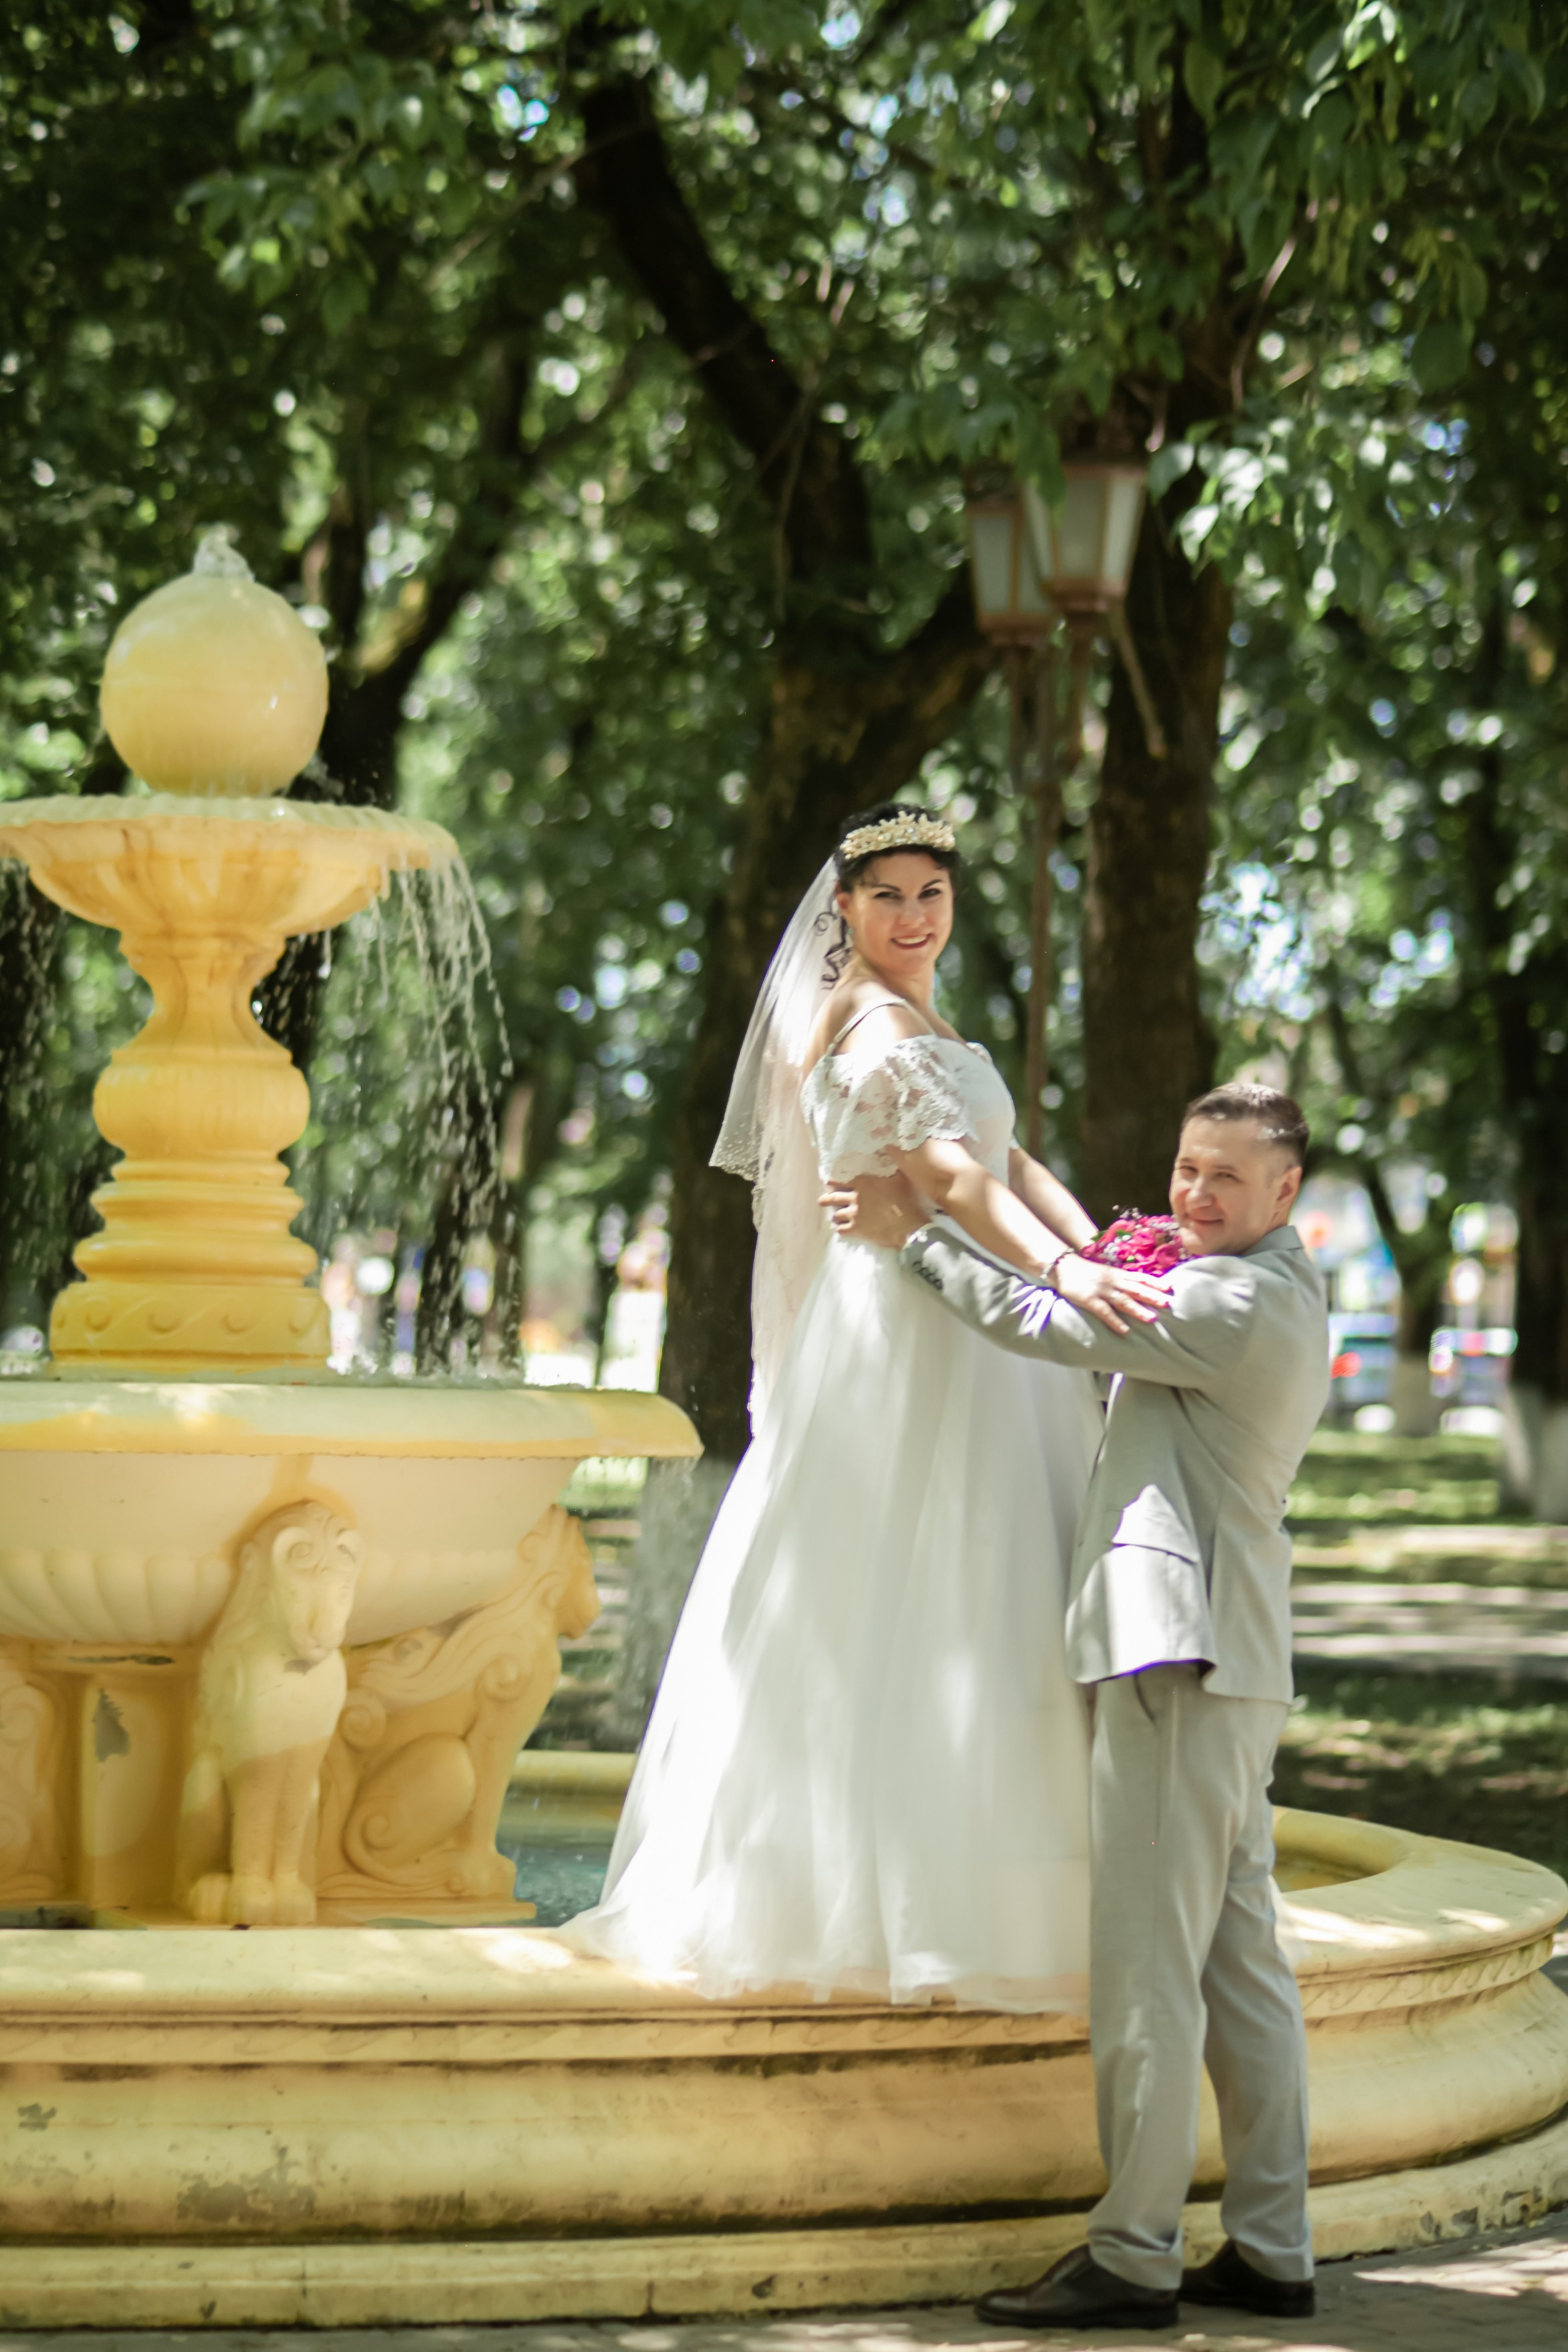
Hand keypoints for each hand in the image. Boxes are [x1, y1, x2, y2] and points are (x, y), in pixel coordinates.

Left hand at [821, 1172, 925, 1250]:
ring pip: (837, 1215)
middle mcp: (855, 1198)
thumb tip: (891, 1152)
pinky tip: (841, 1230)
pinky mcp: (856, 1229)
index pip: (843, 1180)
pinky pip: (842, 1229)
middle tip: (821, 1201)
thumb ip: (893, 1167)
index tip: (827, 1181)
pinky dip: (841, 1229)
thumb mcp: (900, 1179)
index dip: (833, 1181)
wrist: (907, 1225)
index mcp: (864, 1184)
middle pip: (834, 1198)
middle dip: (826, 1199)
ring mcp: (854, 1214)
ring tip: (835, 1218)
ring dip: (836, 1216)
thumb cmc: (905, 1201)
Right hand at [1051, 1253, 1172, 1335]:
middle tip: (1167, 1304)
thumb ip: (1120, 1278)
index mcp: (1117, 1274)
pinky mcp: (1089, 1300)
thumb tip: (1137, 1285)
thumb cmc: (1085, 1271)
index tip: (1170, 1287)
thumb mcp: (1106, 1272)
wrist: (1062, 1267)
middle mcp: (1112, 1281)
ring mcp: (1101, 1291)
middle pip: (1135, 1289)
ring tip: (1151, 1319)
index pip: (1140, 1277)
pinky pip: (1104, 1312)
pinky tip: (1124, 1330)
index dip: (1155, 1282)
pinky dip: (1114, 1321)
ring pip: (1123, 1301)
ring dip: (1137, 1310)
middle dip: (1152, 1296)